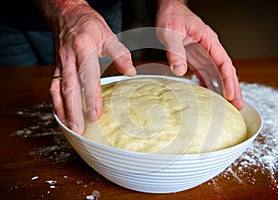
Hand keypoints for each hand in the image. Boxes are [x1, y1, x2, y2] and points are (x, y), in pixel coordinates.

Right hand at [41, 0, 134, 133]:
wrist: (66, 13)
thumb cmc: (88, 24)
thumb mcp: (108, 35)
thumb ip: (120, 54)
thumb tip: (130, 72)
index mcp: (83, 50)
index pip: (88, 79)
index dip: (91, 98)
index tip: (95, 115)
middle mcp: (69, 59)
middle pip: (70, 89)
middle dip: (73, 111)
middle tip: (79, 129)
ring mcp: (60, 64)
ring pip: (58, 91)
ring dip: (63, 110)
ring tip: (70, 127)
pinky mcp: (56, 67)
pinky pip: (53, 87)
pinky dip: (56, 102)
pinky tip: (61, 114)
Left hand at [156, 0, 242, 108]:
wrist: (168, 11)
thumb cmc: (172, 17)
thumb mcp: (171, 33)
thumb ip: (175, 51)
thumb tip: (180, 70)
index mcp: (209, 41)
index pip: (224, 63)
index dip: (228, 80)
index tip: (230, 94)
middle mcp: (209, 49)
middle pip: (225, 71)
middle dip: (233, 88)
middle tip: (238, 105)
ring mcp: (203, 54)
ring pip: (217, 74)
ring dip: (223, 89)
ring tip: (228, 105)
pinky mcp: (196, 58)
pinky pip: (205, 73)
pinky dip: (209, 85)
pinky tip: (210, 95)